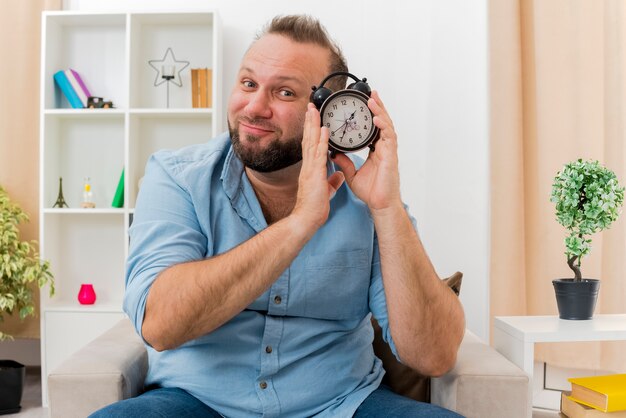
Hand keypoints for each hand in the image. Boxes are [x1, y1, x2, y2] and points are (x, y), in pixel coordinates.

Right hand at [292, 103, 344, 230]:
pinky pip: (319, 154)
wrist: (307, 218)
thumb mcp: (326, 191)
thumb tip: (340, 176)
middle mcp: (308, 165)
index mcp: (311, 169)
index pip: (312, 146)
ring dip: (313, 125)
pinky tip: (324, 129)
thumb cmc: (314, 207)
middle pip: (309, 139)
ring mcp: (310, 168)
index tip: (314, 118)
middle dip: (310, 122)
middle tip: (311, 106)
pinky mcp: (314, 174)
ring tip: (315, 110)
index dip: (312, 131)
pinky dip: (321, 140)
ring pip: (311, 142)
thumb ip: (332, 181)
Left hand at [331, 91, 400, 210]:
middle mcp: (383, 148)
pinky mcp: (391, 156)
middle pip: (381, 122)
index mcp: (376, 150)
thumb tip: (333, 152)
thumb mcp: (352, 174)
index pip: (373, 128)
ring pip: (386, 125)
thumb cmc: (371, 191)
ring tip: (373, 99)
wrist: (379, 204)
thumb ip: (344, 162)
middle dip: (377, 107)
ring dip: (380, 111)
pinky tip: (377, 118)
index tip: (364, 103)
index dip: (370, 115)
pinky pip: (388, 137)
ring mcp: (389, 151)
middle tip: (371, 93)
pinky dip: (383, 126)